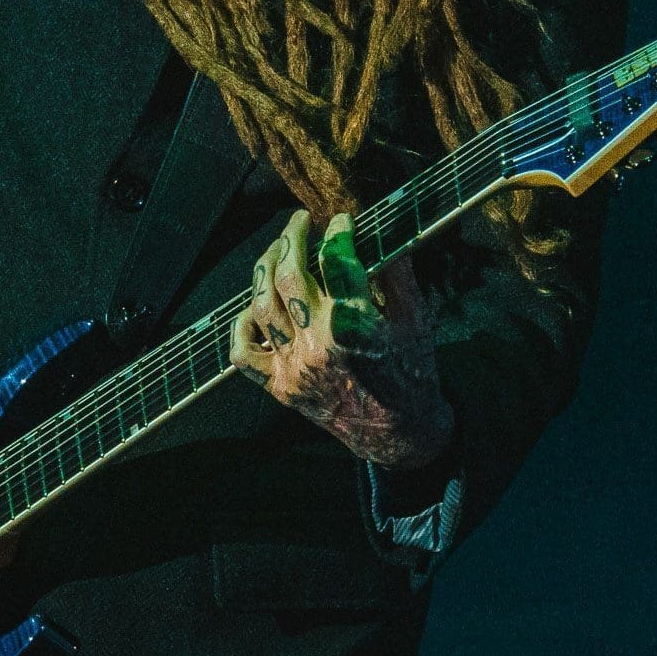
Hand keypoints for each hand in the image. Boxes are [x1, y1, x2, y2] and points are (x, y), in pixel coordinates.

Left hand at [230, 209, 453, 469]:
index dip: (337, 232)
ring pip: (260, 305)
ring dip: (265, 269)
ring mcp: (293, 367)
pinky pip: (242, 352)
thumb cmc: (412, 373)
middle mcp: (317, 345)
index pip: (335, 261)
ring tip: (278, 251)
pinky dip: (241, 324)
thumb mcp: (415, 319)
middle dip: (291, 238)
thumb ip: (396, 274)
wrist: (399, 434)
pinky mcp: (279, 386)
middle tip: (299, 221)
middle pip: (288, 276)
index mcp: (355, 327)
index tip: (340, 220)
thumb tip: (381, 231)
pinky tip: (255, 305)